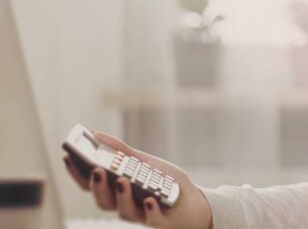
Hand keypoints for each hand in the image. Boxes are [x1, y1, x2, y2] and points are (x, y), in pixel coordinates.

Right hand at [63, 132, 212, 228]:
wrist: (193, 200)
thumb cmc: (164, 182)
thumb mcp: (143, 162)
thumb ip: (120, 151)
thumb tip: (96, 134)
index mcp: (116, 190)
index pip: (90, 184)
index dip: (77, 173)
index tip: (67, 155)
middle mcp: (124, 205)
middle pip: (103, 200)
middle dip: (98, 186)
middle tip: (97, 170)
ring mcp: (141, 214)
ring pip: (124, 212)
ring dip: (122, 196)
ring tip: (123, 181)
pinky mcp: (161, 221)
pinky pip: (152, 219)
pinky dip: (149, 210)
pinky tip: (149, 199)